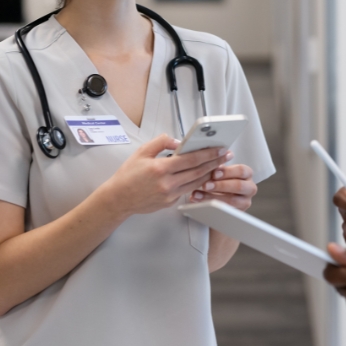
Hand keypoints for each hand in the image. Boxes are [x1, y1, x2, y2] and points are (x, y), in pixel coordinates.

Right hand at [104, 134, 230, 215]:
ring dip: (210, 173)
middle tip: (226, 155)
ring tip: (219, 165)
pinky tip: (204, 176)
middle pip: (198, 172)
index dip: (208, 154)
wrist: (119, 199)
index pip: (191, 160)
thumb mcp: (142, 152)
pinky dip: (197, 182)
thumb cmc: (128, 175)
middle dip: (214, 163)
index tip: (219, 149)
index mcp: (160, 168)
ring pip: (196, 183)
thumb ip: (161, 143)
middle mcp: (167, 183)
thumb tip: (179, 142)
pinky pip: (187, 190)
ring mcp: (170, 195)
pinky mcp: (170, 202)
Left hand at [190, 164, 256, 210]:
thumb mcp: (221, 173)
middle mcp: (249, 187)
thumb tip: (209, 162)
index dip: (228, 172)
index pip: (241, 170)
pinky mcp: (237, 213)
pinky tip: (197, 201)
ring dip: (212, 197)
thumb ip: (217, 168)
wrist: (221, 201)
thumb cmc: (220, 182)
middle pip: (239, 186)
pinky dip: (209, 206)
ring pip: (232, 201)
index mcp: (247, 174)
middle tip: (205, 185)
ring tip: (197, 194)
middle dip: (220, 185)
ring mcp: (245, 202)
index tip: (214, 173)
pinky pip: (225, 211)